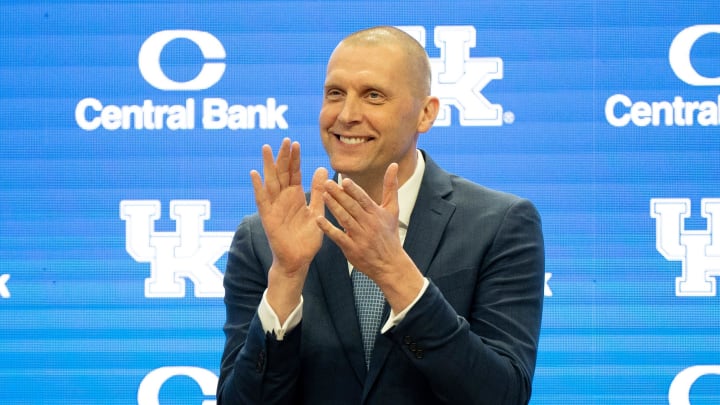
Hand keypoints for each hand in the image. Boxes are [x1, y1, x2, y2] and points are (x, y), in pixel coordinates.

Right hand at [250, 138, 326, 319]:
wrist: (299, 259)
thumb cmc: (307, 238)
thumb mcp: (317, 210)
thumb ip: (319, 191)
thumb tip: (323, 169)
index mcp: (295, 196)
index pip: (294, 172)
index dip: (294, 158)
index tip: (295, 143)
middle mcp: (283, 198)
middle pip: (282, 173)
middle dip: (283, 156)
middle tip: (285, 140)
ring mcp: (274, 206)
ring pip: (271, 182)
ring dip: (268, 165)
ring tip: (266, 149)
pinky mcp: (268, 217)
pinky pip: (262, 200)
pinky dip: (258, 187)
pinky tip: (254, 174)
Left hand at [316, 163, 423, 311]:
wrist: (390, 264)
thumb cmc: (389, 234)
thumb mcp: (392, 209)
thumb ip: (390, 186)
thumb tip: (394, 165)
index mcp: (376, 213)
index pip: (363, 199)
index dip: (353, 190)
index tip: (343, 180)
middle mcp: (368, 224)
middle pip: (352, 207)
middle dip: (339, 195)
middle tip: (326, 184)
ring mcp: (360, 237)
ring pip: (344, 219)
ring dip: (333, 207)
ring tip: (322, 195)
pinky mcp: (352, 249)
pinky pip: (338, 237)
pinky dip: (328, 228)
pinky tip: (318, 220)